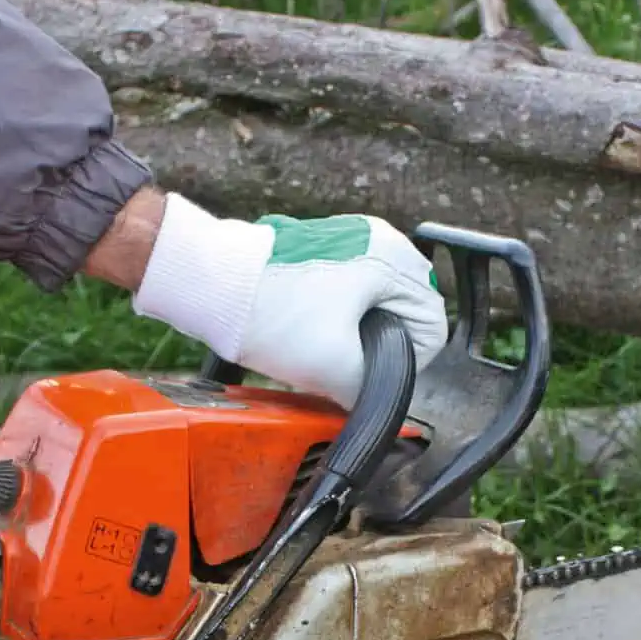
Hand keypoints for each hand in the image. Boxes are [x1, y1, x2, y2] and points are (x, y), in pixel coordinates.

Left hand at [110, 191, 449, 407]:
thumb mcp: (334, 368)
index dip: (405, 362)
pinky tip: (305, 330)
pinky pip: (346, 293)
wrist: (208, 282)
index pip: (432, 325)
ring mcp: (346, 240)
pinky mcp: (318, 250)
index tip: (368, 374)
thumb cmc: (269, 312)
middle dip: (379, 344)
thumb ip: (372, 390)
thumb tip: (374, 400)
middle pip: (404, 313)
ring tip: (319, 345)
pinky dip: (333, 316)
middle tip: (342, 363)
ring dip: (355, 332)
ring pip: (373, 306)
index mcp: (392, 258)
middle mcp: (376, 239)